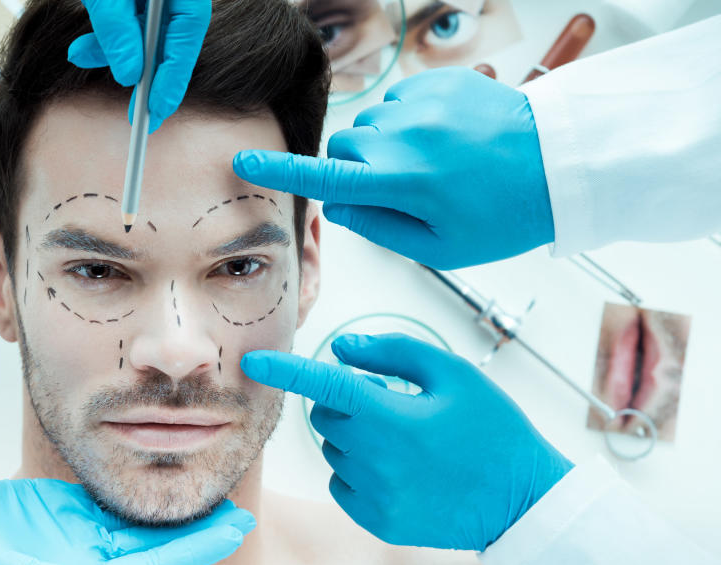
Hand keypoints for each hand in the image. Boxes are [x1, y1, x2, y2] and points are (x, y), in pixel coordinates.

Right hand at [0, 479, 253, 564]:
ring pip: (135, 522)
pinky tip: (158, 469)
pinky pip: (105, 501)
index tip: (238, 526)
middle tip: (240, 505)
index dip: (198, 547)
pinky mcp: (55, 509)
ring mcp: (70, 533)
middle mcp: (83, 557)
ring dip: (172, 508)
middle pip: (155, 544)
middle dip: (198, 528)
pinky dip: (135, 486)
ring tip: (210, 486)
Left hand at [67, 0, 210, 131]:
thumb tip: (129, 77)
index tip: (157, 108)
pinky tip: (82, 49)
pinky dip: (107, 37)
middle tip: (138, 116)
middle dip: (147, 76)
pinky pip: (129, 20)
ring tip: (80, 58)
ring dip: (115, 53)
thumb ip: (118, 30)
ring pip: (145, 32)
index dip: (174, 75)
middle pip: (170, 39)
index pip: (188, 31)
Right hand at [234, 67, 554, 268]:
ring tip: (432, 162)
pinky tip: (443, 137)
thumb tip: (340, 207)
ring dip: (384, 145)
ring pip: (370, 126)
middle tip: (399, 189)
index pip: (323, 178)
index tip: (244, 161)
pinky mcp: (437, 81)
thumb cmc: (502, 214)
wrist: (555, 162)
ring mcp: (420, 104)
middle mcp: (402, 137)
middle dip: (355, 170)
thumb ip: (379, 229)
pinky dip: (408, 121)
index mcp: (401, 183)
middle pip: (343, 149)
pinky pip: (397, 101)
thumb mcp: (440, 247)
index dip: (279, 172)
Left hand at [241, 333, 571, 550]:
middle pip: (327, 417)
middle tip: (393, 404)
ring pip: (335, 450)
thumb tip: (342, 349)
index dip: (285, 370)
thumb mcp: (454, 374)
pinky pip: (343, 484)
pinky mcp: (378, 521)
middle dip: (347, 404)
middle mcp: (374, 459)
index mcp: (391, 417)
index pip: (324, 386)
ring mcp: (374, 495)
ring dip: (355, 438)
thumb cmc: (493, 430)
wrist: (523, 501)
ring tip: (407, 441)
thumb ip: (393, 353)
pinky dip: (359, 470)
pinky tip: (400, 469)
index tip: (253, 361)